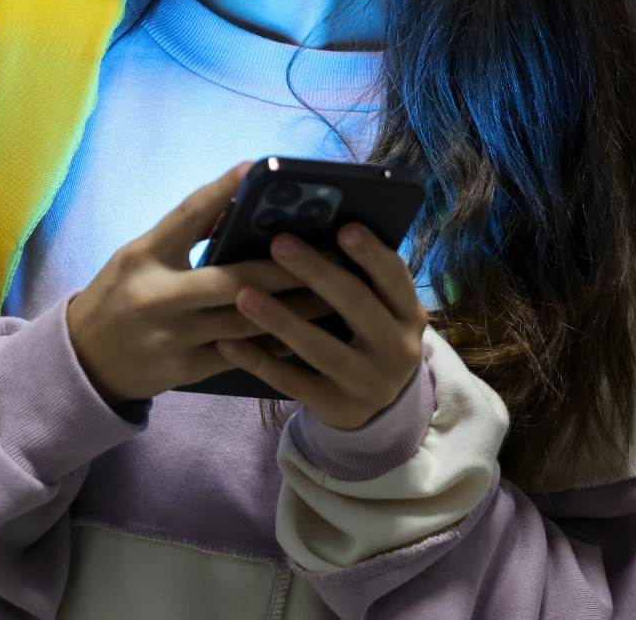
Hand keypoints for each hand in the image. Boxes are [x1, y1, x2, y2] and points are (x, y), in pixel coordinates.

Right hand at [66, 164, 329, 402]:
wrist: (85, 360)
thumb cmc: (120, 295)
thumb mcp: (139, 255)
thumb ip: (184, 233)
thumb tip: (239, 207)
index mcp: (143, 256)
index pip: (185, 216)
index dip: (222, 191)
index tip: (257, 169)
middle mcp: (157, 296)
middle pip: (233, 280)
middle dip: (288, 269)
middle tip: (333, 255)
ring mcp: (173, 337)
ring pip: (248, 321)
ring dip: (297, 308)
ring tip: (336, 293)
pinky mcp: (187, 369)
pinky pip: (243, 354)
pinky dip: (278, 342)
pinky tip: (310, 332)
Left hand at [215, 223, 427, 429]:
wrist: (380, 407)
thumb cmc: (366, 336)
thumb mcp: (378, 310)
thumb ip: (357, 278)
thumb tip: (309, 227)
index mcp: (408, 314)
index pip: (394, 278)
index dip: (370, 254)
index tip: (343, 227)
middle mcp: (396, 349)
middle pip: (358, 306)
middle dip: (317, 273)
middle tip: (279, 243)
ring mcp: (368, 383)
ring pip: (321, 348)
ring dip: (281, 319)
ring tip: (244, 294)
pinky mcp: (337, 408)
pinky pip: (292, 383)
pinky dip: (259, 361)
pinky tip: (227, 343)